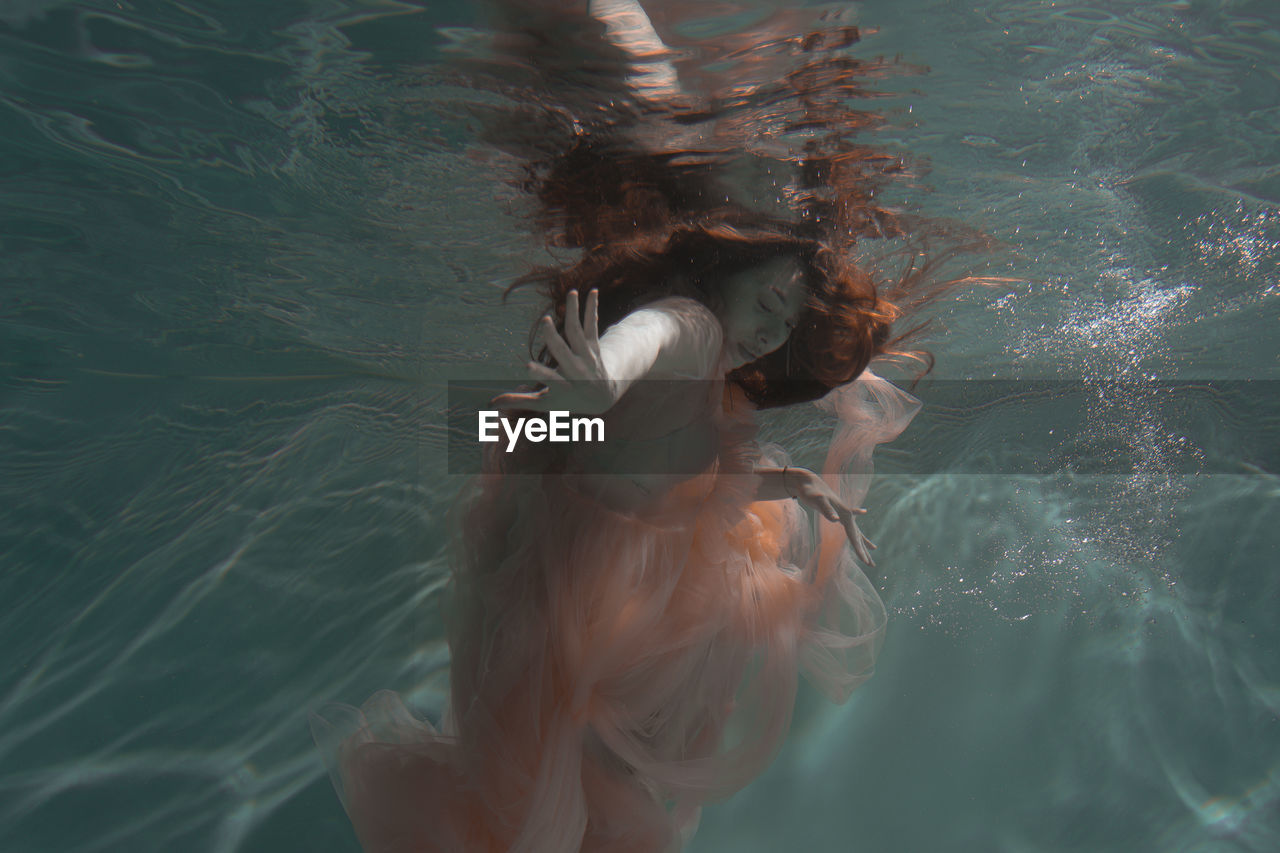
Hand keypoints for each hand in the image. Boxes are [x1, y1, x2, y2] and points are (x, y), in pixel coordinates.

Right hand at [491, 289, 617, 414]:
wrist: (602, 397)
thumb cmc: (567, 400)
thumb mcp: (544, 404)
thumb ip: (518, 400)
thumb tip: (491, 403)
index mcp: (563, 386)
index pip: (550, 380)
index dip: (540, 374)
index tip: (527, 367)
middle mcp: (577, 371)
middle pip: (563, 352)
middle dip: (554, 337)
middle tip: (545, 321)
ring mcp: (587, 357)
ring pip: (578, 333)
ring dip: (574, 312)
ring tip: (571, 293)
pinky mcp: (594, 347)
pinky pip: (592, 326)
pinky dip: (592, 308)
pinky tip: (592, 291)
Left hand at [784, 467, 877, 566]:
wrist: (808, 481)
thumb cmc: (812, 492)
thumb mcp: (818, 501)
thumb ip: (827, 510)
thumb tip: (836, 520)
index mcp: (845, 513)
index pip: (854, 535)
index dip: (859, 549)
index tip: (865, 561)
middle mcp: (847, 514)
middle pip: (858, 536)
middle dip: (864, 551)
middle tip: (872, 565)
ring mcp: (843, 514)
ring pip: (856, 532)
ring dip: (863, 542)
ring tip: (874, 549)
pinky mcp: (838, 513)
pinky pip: (850, 526)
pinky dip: (855, 531)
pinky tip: (863, 519)